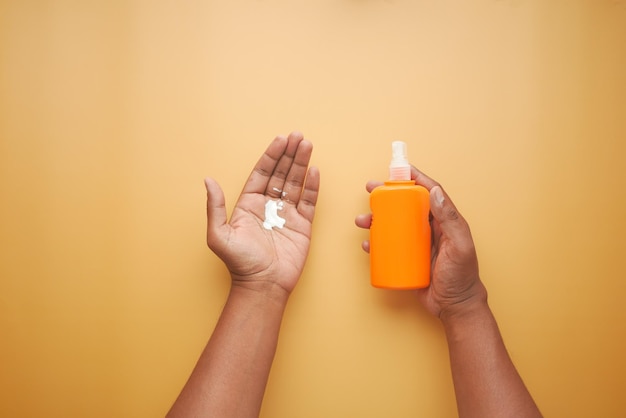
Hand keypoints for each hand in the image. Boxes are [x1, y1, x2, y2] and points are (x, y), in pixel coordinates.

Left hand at [205, 132, 319, 297]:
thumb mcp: (219, 235)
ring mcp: (286, 214)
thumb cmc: (240, 263)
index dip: (271, 156)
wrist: (263, 286)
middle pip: (281, 174)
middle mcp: (268, 206)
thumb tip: (208, 180)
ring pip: (296, 183)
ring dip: (302, 164)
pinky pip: (308, 201)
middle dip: (289, 154)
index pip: (262, 173)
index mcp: (248, 204)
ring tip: (308, 145)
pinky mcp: (302, 225)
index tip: (280, 140)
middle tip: (298, 136)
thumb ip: (215, 207)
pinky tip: (314, 171)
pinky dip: (312, 186)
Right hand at [355, 167, 485, 318]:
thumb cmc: (462, 277)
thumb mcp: (459, 246)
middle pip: (406, 205)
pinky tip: (367, 243)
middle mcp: (430, 228)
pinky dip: (376, 242)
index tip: (398, 168)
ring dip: (376, 219)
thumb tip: (435, 191)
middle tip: (370, 189)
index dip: (414, 178)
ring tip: (362, 220)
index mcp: (445, 221)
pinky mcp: (407, 258)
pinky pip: (389, 246)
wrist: (454, 307)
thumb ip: (450, 219)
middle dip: (386, 195)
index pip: (428, 192)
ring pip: (393, 224)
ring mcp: (417, 243)